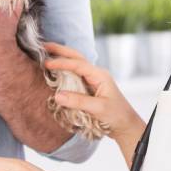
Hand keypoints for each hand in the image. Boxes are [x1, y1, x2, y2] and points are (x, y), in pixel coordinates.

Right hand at [44, 42, 144, 161]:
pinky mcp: (89, 87)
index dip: (62, 63)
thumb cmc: (116, 115)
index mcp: (99, 75)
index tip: (46, 63)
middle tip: (44, 45)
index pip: (78, 64)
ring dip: (62, 58)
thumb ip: (78, 101)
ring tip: (46, 54)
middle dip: (60, 51)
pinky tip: (55, 70)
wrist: (125, 125)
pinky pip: (74, 75)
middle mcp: (95, 74)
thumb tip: (57, 95)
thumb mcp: (98, 108)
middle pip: (76, 57)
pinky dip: (64, 70)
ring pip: (75, 64)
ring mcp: (92, 80)